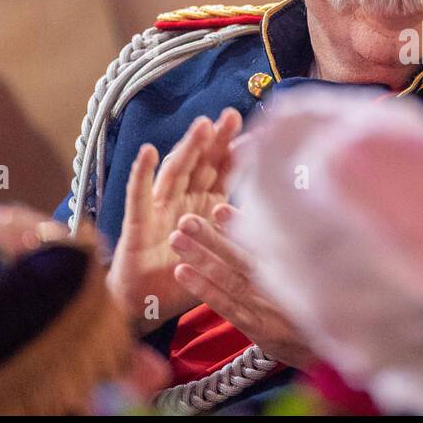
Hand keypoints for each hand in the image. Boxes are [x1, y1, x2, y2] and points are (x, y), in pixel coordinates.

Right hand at [107, 108, 242, 332]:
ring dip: (187, 148)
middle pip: (201, 164)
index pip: (222, 172)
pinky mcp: (137, 224)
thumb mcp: (222, 253)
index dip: (235, 152)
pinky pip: (138, 195)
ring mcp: (158, 209)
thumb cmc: (185, 278)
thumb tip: (285, 218)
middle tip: (232, 115)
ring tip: (202, 125)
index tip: (255, 132)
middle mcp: (182, 200)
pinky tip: (148, 152)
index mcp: (204, 205)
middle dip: (216, 140)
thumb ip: (243, 232)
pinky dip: (141, 173)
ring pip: (174, 171)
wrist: (147, 306)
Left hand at [170, 203, 315, 368]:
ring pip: (230, 279)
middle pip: (241, 257)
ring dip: (202, 258)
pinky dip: (205, 290)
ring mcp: (266, 306)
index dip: (239, 223)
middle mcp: (280, 283)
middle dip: (212, 238)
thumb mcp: (301, 270)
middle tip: (186, 221)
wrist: (324, 345)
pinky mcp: (257, 328)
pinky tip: (182, 272)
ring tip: (176, 239)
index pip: (263, 239)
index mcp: (291, 264)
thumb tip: (242, 216)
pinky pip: (227, 306)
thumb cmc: (306, 299)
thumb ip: (275, 245)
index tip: (218, 208)